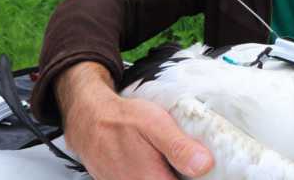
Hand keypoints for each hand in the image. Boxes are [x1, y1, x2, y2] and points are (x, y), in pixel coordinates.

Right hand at [56, 62, 213, 179]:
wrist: (88, 120)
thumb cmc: (121, 119)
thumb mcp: (155, 124)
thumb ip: (179, 147)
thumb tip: (205, 165)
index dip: (196, 177)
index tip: (204, 167)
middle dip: (183, 174)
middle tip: (188, 157)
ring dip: (170, 171)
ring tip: (169, 157)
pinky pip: (147, 179)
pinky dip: (157, 170)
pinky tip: (159, 160)